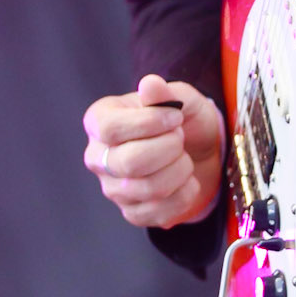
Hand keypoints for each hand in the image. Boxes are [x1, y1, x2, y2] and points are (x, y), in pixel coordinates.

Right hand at [83, 75, 225, 229]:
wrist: (198, 153)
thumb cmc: (182, 120)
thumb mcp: (180, 98)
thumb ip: (165, 92)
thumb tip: (149, 84)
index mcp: (99, 121)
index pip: (111, 128)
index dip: (148, 123)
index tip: (175, 117)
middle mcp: (98, 157)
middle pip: (130, 162)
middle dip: (169, 148)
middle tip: (181, 138)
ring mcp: (112, 188)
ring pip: (148, 188)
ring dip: (180, 171)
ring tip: (184, 158)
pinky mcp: (131, 212)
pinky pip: (157, 212)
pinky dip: (183, 196)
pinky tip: (186, 181)